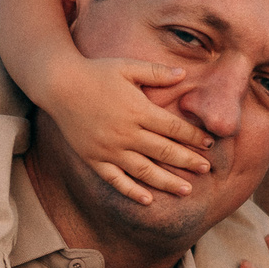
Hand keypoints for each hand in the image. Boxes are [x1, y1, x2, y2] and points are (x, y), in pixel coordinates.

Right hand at [37, 52, 215, 205]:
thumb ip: (156, 72)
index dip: (193, 137)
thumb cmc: (97, 72)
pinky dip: (132, 192)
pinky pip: (116, 180)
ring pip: (144, 171)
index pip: (173, 128)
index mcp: (137, 110)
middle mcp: (125, 133)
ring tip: (186, 190)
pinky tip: (148, 200)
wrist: (59, 85)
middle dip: (188, 161)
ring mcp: (109, 149)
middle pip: (164, 152)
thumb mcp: (127, 66)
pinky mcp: (94, 159)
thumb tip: (184, 75)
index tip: (209, 144)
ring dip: (167, 182)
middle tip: (206, 170)